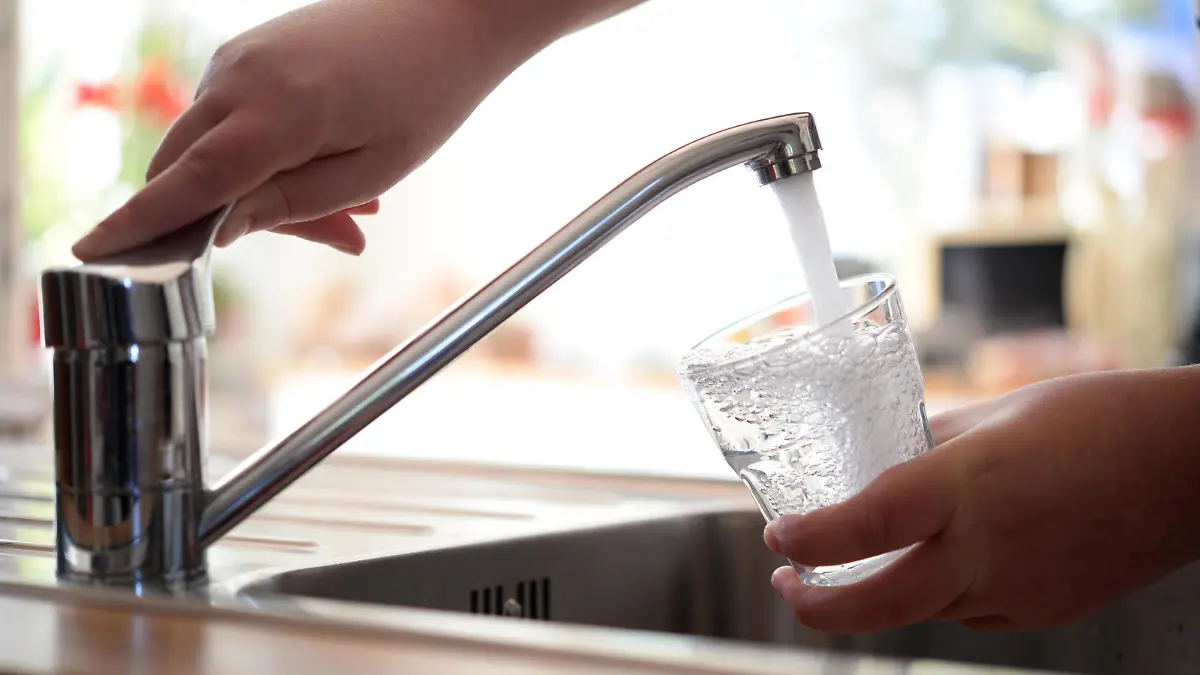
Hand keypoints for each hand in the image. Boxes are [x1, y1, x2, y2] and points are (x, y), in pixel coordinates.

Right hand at [71, 0, 636, 259]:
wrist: (449, 16)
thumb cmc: (424, 97)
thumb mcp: (369, 171)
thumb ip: (289, 204)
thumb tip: (219, 229)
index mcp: (272, 115)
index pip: (186, 182)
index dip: (139, 223)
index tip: (92, 251)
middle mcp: (238, 79)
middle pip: (191, 171)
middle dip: (241, 219)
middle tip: (340, 233)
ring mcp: (238, 59)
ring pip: (214, 147)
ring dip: (267, 188)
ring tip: (358, 201)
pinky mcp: (249, 51)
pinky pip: (233, 118)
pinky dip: (269, 154)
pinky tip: (335, 162)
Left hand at [763, 367, 1199, 632]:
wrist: (1190, 466)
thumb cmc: (1099, 420)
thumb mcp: (996, 415)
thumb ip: (929, 447)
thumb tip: (877, 464)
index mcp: (970, 484)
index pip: (867, 523)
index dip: (812, 535)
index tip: (778, 533)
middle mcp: (990, 548)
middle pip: (879, 604)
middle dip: (818, 607)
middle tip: (787, 584)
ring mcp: (1020, 590)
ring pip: (922, 609)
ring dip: (880, 591)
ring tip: (857, 559)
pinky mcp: (1045, 611)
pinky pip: (969, 612)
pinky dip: (939, 592)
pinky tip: (939, 562)